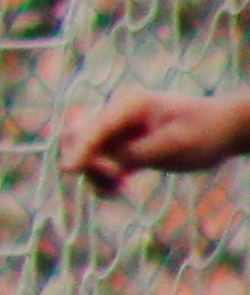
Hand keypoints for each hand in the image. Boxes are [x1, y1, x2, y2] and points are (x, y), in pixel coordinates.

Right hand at [60, 89, 249, 193]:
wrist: (223, 130)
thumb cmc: (206, 131)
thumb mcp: (176, 143)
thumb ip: (139, 153)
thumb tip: (107, 163)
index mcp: (129, 104)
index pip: (95, 127)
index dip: (81, 149)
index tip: (70, 171)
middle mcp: (116, 114)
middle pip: (78, 135)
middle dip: (87, 160)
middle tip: (116, 180)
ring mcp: (117, 130)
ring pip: (84, 152)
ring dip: (93, 173)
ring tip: (119, 189)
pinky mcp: (122, 145)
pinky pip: (97, 162)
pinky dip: (100, 178)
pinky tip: (117, 190)